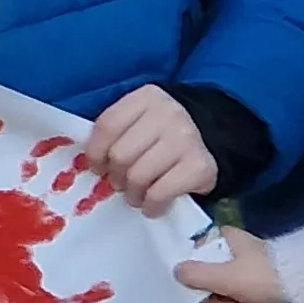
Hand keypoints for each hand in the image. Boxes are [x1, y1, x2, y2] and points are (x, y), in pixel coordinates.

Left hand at [85, 85, 220, 213]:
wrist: (212, 140)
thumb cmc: (161, 135)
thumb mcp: (139, 121)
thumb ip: (115, 133)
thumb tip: (91, 163)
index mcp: (147, 98)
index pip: (108, 125)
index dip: (96, 152)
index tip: (98, 167)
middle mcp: (169, 114)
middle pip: (121, 154)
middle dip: (116, 176)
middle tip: (121, 183)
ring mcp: (187, 139)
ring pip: (138, 176)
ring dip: (133, 193)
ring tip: (136, 195)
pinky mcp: (200, 165)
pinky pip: (159, 193)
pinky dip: (151, 205)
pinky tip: (153, 205)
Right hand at [174, 225, 285, 302]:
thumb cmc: (263, 277)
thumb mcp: (225, 276)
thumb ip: (195, 275)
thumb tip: (176, 272)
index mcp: (222, 240)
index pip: (193, 258)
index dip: (195, 281)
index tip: (206, 295)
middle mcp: (231, 253)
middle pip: (207, 282)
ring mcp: (245, 271)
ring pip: (222, 296)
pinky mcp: (257, 287)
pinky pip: (239, 302)